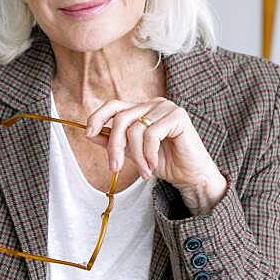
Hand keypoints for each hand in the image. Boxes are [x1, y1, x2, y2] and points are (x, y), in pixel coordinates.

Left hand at [85, 98, 226, 211]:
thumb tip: (90, 134)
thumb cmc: (165, 162)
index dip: (98, 117)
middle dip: (114, 146)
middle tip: (114, 167)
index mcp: (142, 109)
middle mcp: (153, 104)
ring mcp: (166, 108)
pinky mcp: (178, 116)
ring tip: (144, 171)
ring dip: (136, 157)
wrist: (191, 175)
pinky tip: (153, 165)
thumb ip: (114, 142)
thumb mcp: (133, 153)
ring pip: (136, 129)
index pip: (114, 105)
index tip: (88, 133)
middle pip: (121, 119)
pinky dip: (149, 154)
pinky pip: (152, 134)